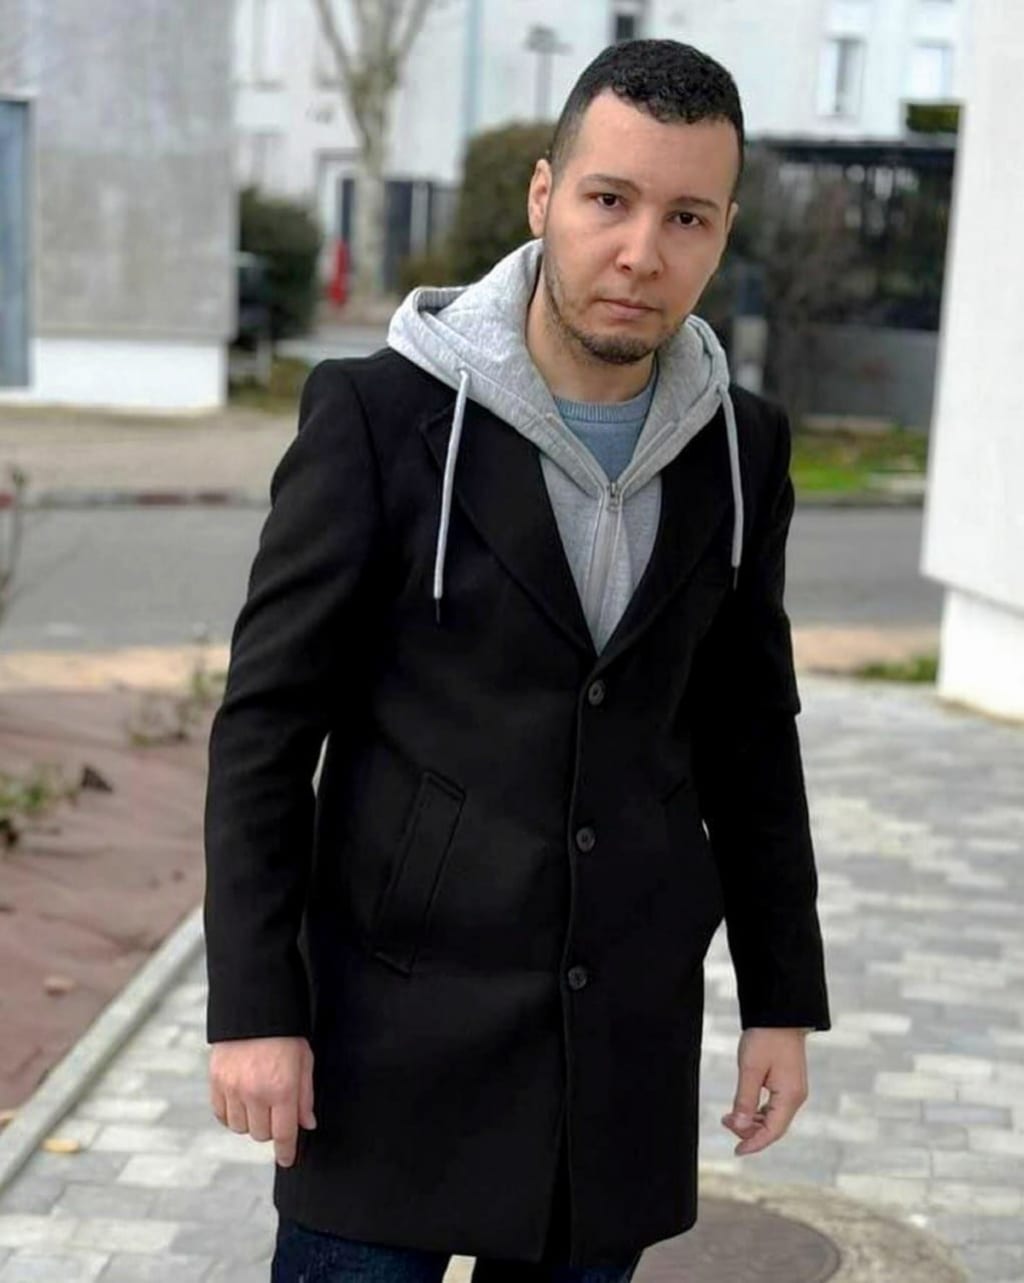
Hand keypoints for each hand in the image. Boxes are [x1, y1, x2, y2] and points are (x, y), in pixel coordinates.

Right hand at [209, 1036, 315, 1167]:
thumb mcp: (304, 1061)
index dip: (286, 1152)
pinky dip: (231, 1114)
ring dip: (251, 1122)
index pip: (284, 1134)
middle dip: (271, 1129)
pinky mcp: (216, 1082)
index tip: (287, 1160)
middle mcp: (255, 1093)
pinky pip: (221, 1115)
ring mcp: (232, 1089)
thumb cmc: (285, 1034)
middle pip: (261, 1135)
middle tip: (276, 1112)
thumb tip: (306, 1124)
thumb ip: (305, 1096)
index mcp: (282, 1089)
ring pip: (240, 1128)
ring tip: (258, 1102)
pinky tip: (241, 1102)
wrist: (253, 1009)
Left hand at [720, 1027, 808, 1155]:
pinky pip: (774, 1106)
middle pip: (773, 1127)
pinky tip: (742, 1107)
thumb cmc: (765, 1037)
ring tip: (729, 1116)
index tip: (736, 1152)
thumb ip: (744, 1099)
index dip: (754, 1144)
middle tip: (725, 1121)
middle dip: (749, 1131)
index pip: (773, 1132)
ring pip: (773, 1118)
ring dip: (752, 1121)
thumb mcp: (750, 1068)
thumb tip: (739, 1127)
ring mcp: (793, 1090)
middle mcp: (796, 1097)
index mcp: (790, 1096)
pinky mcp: (789, 1083)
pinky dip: (758, 1111)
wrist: (780, 1014)